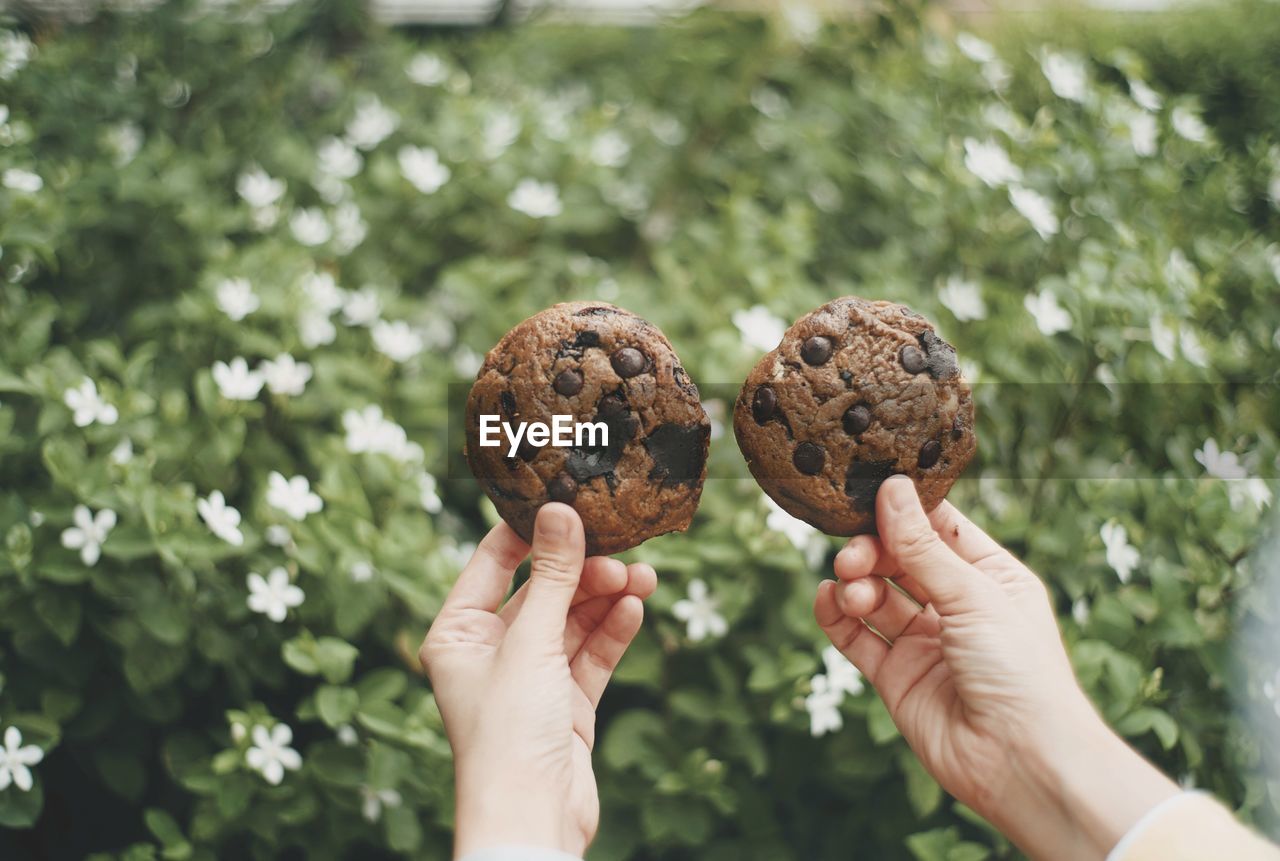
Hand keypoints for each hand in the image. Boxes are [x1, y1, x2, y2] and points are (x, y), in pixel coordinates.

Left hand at [420, 504, 655, 858]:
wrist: (532, 818)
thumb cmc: (508, 732)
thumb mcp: (531, 642)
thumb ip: (554, 575)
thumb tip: (561, 509)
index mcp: (457, 632)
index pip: (493, 563)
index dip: (530, 532)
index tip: (569, 502)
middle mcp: (490, 651)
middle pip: (543, 591)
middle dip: (584, 571)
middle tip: (623, 554)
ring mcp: (531, 678)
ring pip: (574, 621)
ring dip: (607, 598)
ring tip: (643, 578)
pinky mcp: (566, 703)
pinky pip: (591, 654)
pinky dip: (612, 631)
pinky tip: (635, 608)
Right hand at [815, 476, 1177, 860]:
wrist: (1021, 762)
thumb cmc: (1021, 673)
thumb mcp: (973, 595)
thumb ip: (923, 546)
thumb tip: (892, 488)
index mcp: (991, 578)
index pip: (940, 528)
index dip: (905, 511)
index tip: (871, 492)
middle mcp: (957, 607)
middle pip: (900, 559)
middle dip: (873, 550)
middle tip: (855, 555)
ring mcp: (926, 643)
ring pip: (875, 595)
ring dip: (856, 583)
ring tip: (852, 589)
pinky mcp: (897, 678)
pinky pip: (858, 639)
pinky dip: (837, 617)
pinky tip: (828, 600)